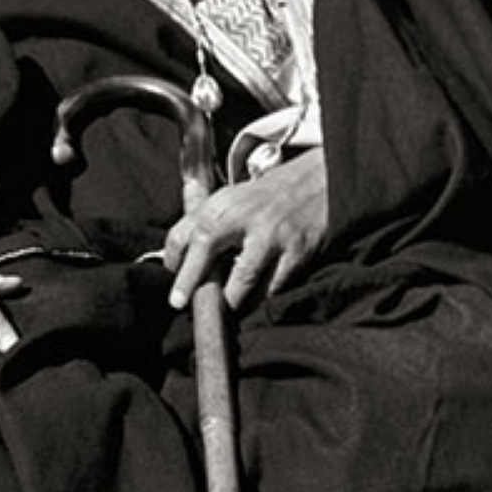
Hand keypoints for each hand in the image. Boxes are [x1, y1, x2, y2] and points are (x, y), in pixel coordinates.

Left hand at [162, 148, 328, 311]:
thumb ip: (203, 223)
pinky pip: (273, 287)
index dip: (172, 257)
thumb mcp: (231, 199)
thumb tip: (176, 256)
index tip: (172, 272)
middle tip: (178, 303)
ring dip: (230, 300)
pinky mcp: (297, 253)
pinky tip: (254, 302)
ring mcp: (272, 236)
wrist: (320, 181)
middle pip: (205, 247)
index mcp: (222, 204)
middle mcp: (244, 216)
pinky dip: (261, 299)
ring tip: (223, 309)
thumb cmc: (267, 197)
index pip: (183, 231)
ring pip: (242, 279)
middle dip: (189, 280)